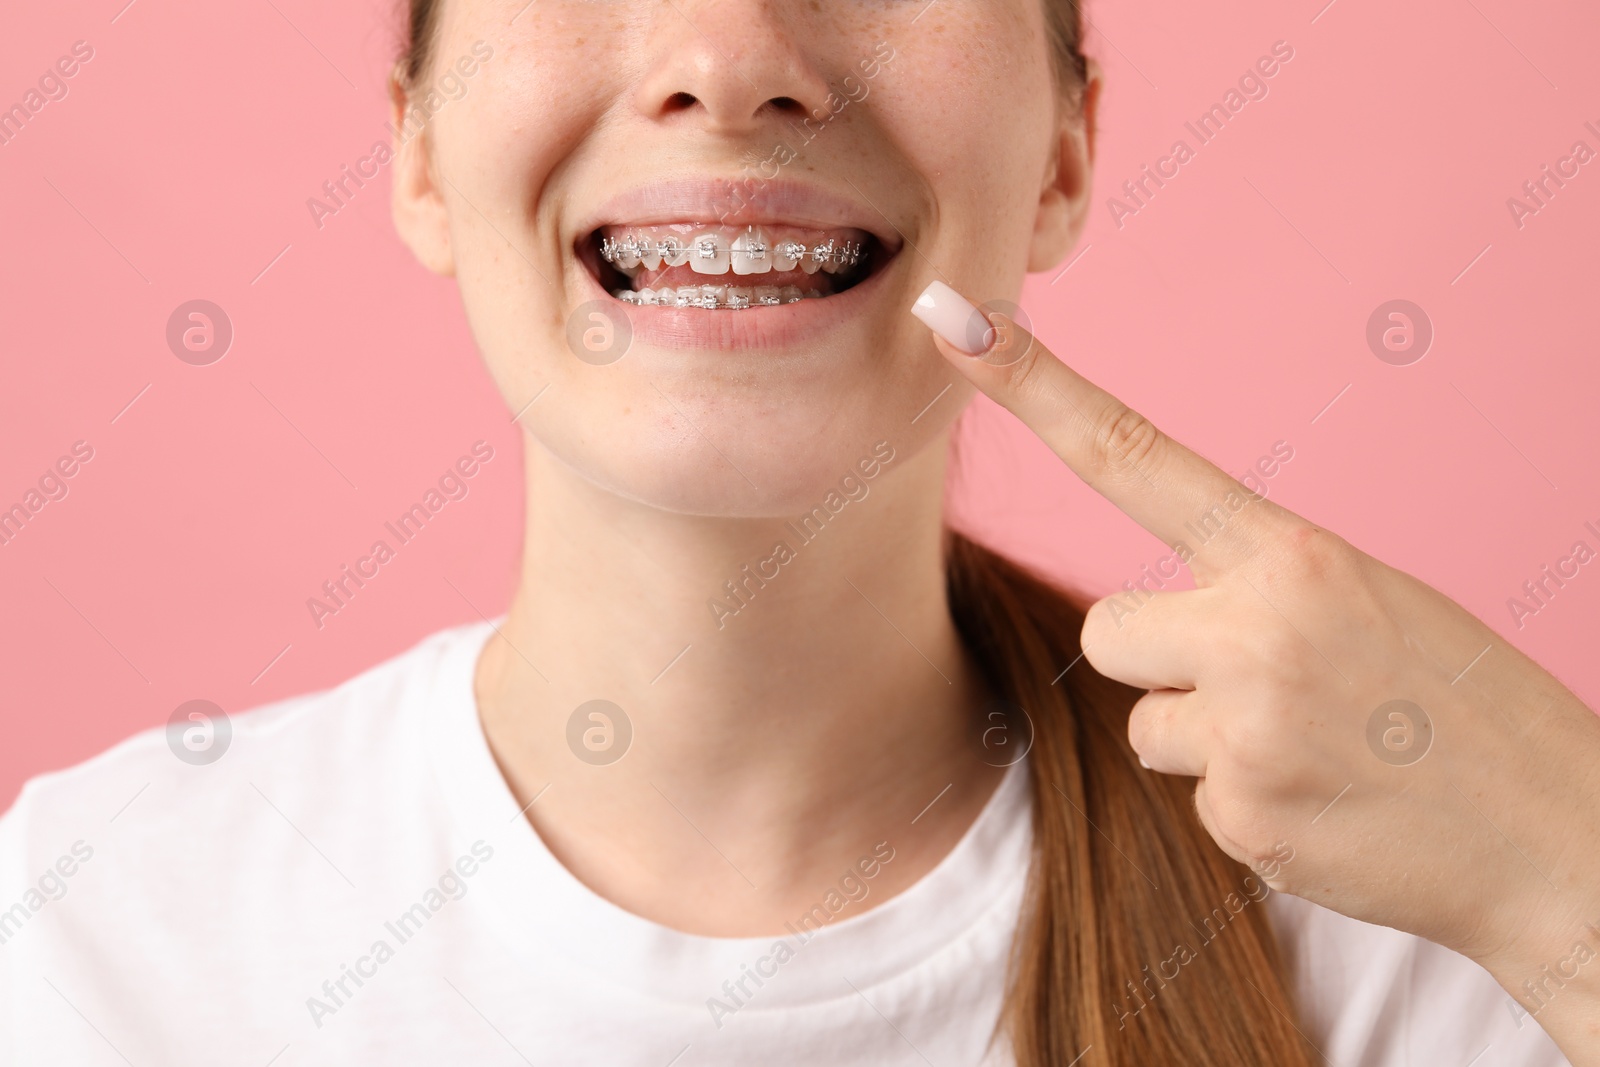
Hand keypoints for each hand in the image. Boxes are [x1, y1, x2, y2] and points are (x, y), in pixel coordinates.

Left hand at [913, 281, 1599, 1059]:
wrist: (1557, 835)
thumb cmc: (1455, 704)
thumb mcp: (1365, 602)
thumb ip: (1250, 588)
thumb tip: (1137, 627)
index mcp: (1291, 553)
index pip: (1134, 453)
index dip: (1037, 389)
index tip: (957, 323)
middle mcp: (1256, 628)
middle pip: (1106, 629)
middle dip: (1157, 659)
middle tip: (1264, 686)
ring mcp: (1246, 728)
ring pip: (1142, 724)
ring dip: (1205, 739)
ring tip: (1312, 749)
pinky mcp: (1244, 817)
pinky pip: (1192, 798)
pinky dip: (1246, 806)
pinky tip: (1326, 804)